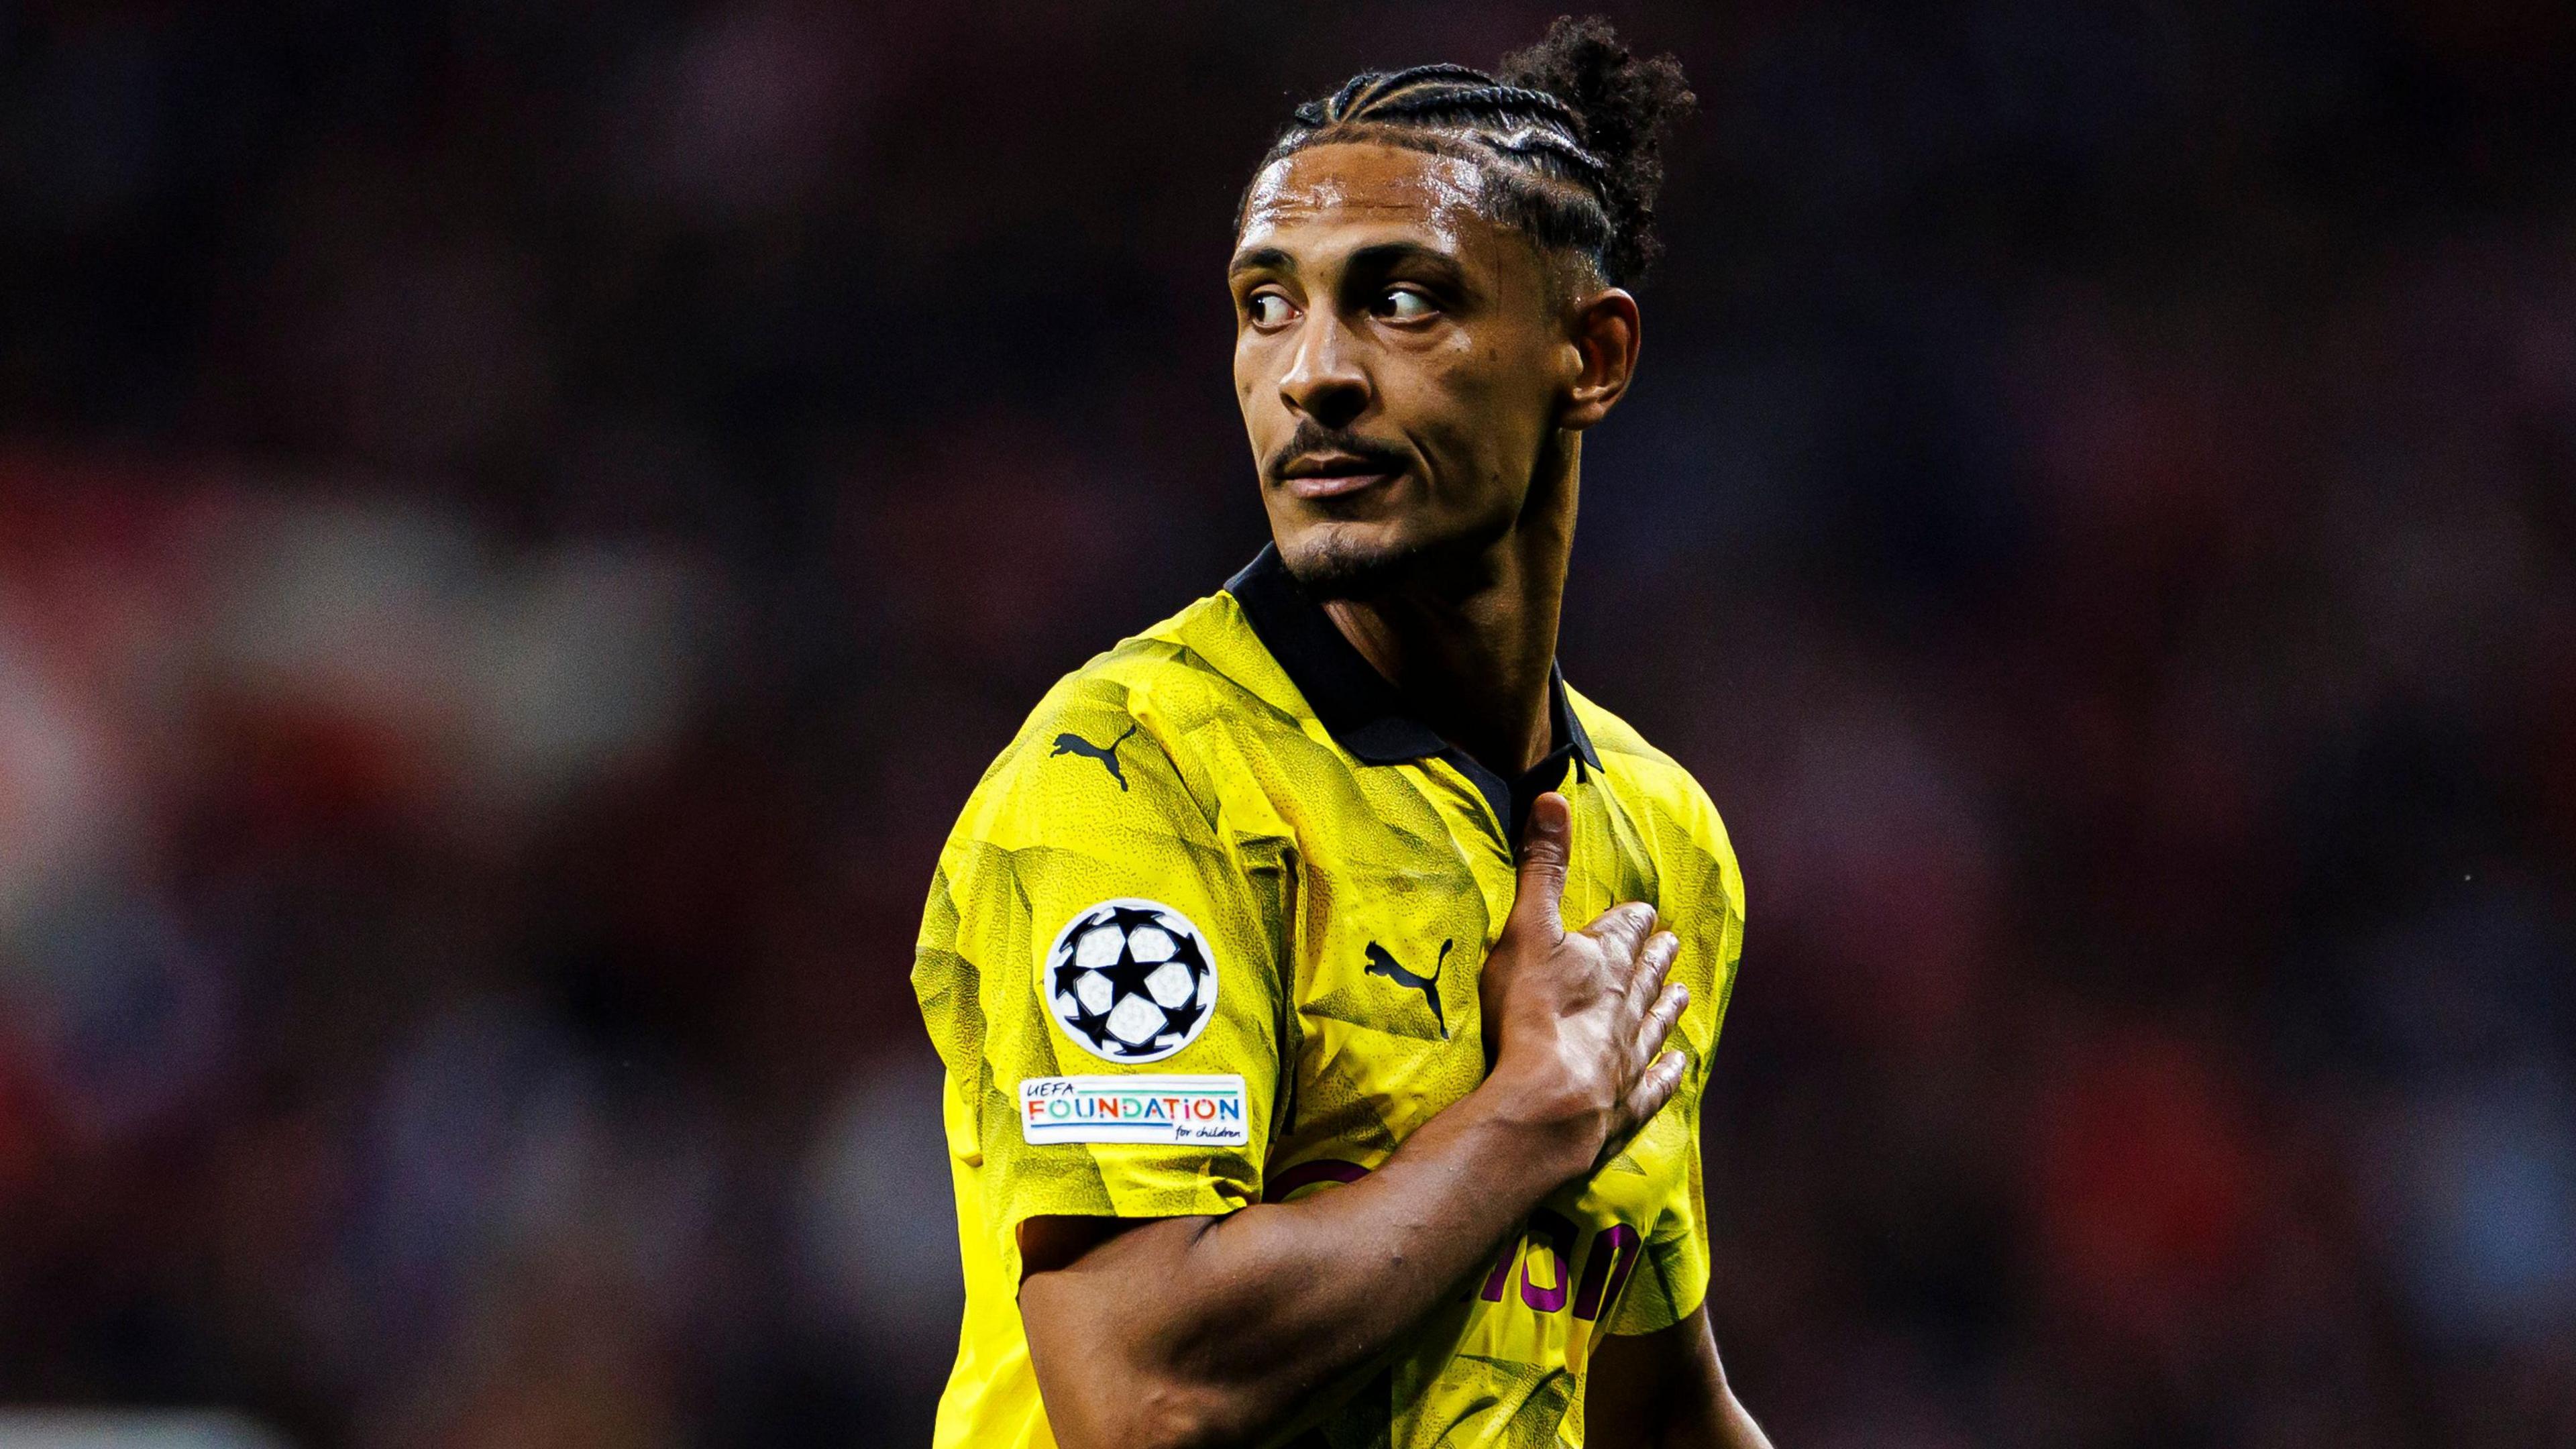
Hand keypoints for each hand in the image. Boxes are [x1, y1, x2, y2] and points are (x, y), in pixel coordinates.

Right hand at [1476, 791, 1689, 1172]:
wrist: (1548, 1102)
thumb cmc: (1533, 1013)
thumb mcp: (1528, 927)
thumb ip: (1543, 866)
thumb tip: (1555, 796)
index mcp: (1607, 960)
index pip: (1627, 930)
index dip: (1634, 919)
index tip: (1645, 912)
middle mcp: (1629, 1004)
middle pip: (1648, 974)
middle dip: (1657, 956)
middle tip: (1672, 944)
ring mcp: (1632, 1055)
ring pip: (1657, 1022)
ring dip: (1668, 1006)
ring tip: (1681, 994)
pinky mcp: (1628, 1102)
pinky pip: (1656, 1083)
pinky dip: (1670, 1072)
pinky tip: (1682, 1064)